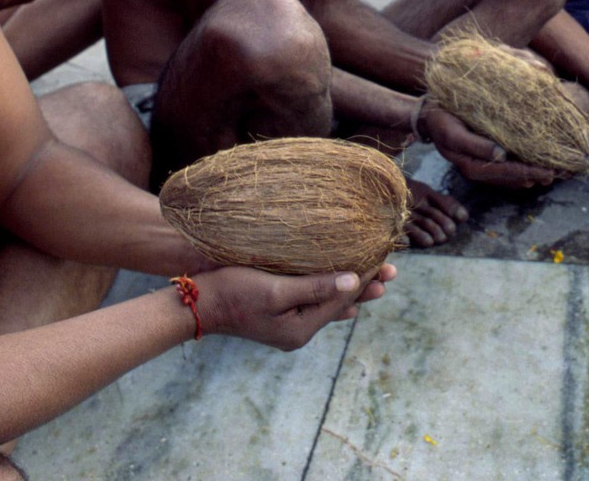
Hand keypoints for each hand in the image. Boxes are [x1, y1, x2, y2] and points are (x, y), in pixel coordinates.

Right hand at [195, 264, 395, 350]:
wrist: (196, 304)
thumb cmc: (233, 292)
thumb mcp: (276, 290)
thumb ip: (315, 287)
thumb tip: (354, 283)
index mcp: (301, 329)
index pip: (343, 299)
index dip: (365, 276)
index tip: (384, 256)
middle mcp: (299, 331)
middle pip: (341, 303)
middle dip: (365, 284)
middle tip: (393, 269)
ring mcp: (290, 325)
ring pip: (330, 303)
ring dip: (351, 286)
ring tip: (378, 278)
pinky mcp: (281, 313)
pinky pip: (315, 303)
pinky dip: (331, 292)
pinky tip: (345, 293)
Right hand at [421, 105, 556, 188]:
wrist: (428, 115)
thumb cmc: (441, 121)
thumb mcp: (453, 133)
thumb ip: (476, 145)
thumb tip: (502, 155)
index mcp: (472, 165)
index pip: (506, 172)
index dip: (528, 172)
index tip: (548, 172)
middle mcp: (478, 168)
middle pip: (512, 177)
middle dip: (535, 176)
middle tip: (559, 175)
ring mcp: (481, 164)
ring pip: (510, 175)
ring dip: (531, 175)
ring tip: (553, 174)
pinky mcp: (482, 157)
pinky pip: (506, 168)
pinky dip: (521, 169)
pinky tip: (534, 168)